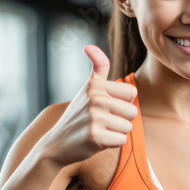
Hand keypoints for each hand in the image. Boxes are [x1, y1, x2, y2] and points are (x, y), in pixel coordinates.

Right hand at [43, 45, 137, 165]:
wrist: (57, 143)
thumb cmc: (78, 115)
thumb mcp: (87, 89)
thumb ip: (97, 67)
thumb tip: (89, 46)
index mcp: (95, 85)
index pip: (131, 92)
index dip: (123, 102)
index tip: (107, 106)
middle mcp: (94, 98)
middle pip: (132, 111)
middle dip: (121, 119)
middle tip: (102, 122)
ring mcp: (94, 117)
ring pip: (128, 127)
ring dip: (116, 132)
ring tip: (99, 130)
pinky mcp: (95, 136)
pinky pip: (121, 140)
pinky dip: (112, 143)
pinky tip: (97, 140)